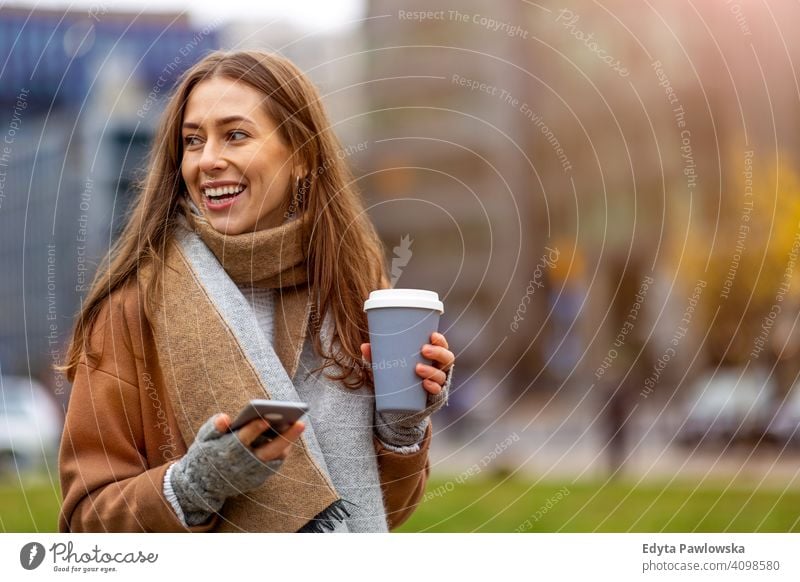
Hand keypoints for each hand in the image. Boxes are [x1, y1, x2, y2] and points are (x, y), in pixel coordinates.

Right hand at [170, 412, 304, 525]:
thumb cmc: (207, 454)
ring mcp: (253, 473)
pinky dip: (282, 450)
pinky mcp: (259, 479)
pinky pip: (275, 463)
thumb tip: (225, 418)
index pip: (244, 438)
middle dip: (286, 437)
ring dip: (288, 442)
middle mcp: (244, 463)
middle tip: (301, 422)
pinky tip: (287, 436)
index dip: (255, 428)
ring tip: (297, 425)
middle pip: (269, 450)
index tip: (266, 417)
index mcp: (229, 450)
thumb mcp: (205, 438)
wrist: (203, 484)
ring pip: (276, 457)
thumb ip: (215, 426)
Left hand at [360, 331, 454, 394]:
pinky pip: (437, 393)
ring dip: (432, 371)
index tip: (431, 335)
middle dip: (438, 353)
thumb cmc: (397, 378)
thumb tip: (364, 346)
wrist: (400, 406)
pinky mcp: (433, 398)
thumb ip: (377, 357)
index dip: (441, 340)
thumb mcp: (388, 366)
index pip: (442, 346)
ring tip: (418, 369)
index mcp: (432, 357)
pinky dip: (432, 388)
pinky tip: (425, 385)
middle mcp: (439, 369)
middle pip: (446, 359)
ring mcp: (438, 384)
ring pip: (441, 375)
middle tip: (423, 350)